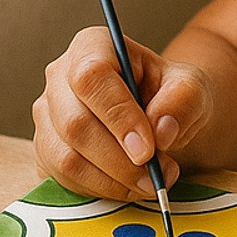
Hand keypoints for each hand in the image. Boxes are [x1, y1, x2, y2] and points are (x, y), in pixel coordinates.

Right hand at [32, 26, 211, 200]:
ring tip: (152, 182)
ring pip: (66, 157)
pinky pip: (63, 178)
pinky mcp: (45, 149)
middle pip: (75, 123)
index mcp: (93, 46)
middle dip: (120, 160)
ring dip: (113, 180)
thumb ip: (183, 100)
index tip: (148, 149)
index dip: (118, 116)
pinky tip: (129, 185)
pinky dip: (100, 190)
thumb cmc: (169, 93)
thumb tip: (161, 130)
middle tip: (157, 175)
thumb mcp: (191, 87)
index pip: (92, 78)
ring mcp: (47, 115)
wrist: (158, 115)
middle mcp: (60, 76)